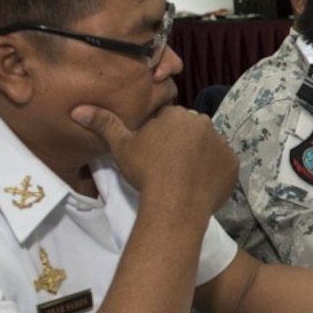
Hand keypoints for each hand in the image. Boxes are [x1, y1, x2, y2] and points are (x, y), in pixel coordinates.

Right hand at [72, 103, 236, 214]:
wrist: (175, 204)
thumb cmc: (146, 172)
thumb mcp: (121, 146)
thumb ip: (104, 124)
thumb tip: (78, 109)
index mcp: (179, 115)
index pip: (168, 120)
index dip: (159, 135)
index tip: (152, 152)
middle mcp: (205, 123)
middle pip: (190, 131)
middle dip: (181, 143)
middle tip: (167, 165)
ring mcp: (222, 144)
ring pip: (207, 146)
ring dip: (198, 156)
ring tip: (182, 176)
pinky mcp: (233, 165)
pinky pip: (222, 165)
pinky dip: (213, 172)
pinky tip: (199, 184)